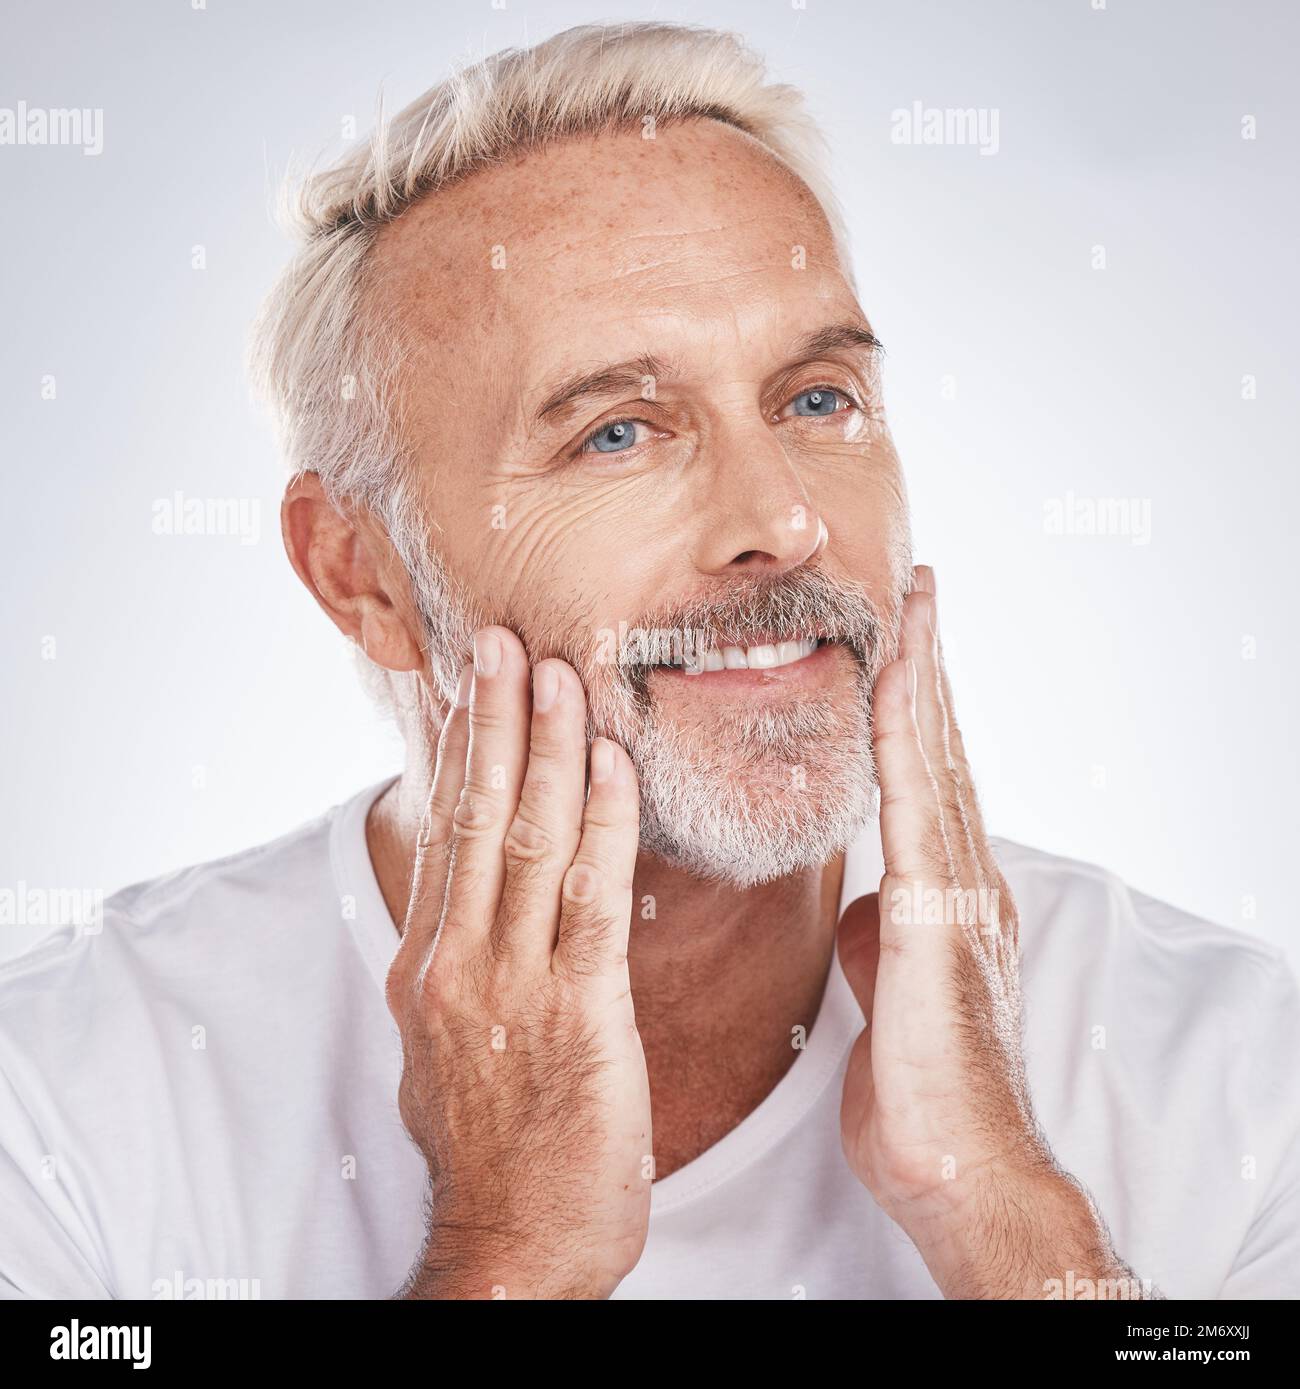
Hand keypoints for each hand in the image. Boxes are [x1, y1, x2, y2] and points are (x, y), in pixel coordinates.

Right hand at [385, 627, 651, 1299]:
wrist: (513, 1247)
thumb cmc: (496, 1151)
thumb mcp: (448, 1050)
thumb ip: (461, 968)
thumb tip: (474, 911)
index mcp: (428, 966)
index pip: (445, 835)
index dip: (461, 752)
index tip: (471, 686)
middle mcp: (456, 961)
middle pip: (478, 816)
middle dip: (494, 721)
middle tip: (504, 641)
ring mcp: (511, 984)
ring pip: (531, 839)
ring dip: (548, 747)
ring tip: (557, 671)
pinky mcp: (577, 1011)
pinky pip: (594, 896)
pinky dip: (605, 820)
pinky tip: (614, 763)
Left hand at [838, 566, 1148, 1297]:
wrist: (958, 1166)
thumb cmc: (921, 1090)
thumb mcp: (885, 992)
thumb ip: (877, 935)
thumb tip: (858, 903)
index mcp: (944, 893)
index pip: (928, 779)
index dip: (917, 707)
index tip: (901, 642)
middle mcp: (962, 877)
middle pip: (940, 749)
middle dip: (929, 665)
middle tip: (918, 587)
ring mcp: (958, 891)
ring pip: (936, 758)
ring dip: (924, 674)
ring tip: (916, 601)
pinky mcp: (939, 916)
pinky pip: (915, 803)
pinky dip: (905, 734)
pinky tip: (895, 680)